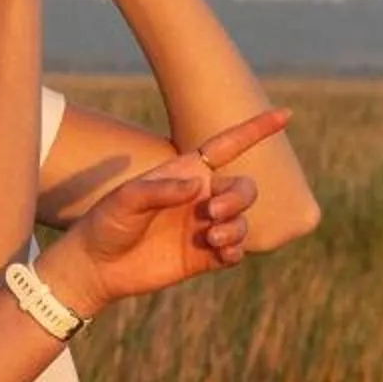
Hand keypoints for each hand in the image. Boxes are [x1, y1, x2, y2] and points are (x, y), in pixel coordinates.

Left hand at [36, 108, 288, 311]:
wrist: (96, 266)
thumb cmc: (106, 223)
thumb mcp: (125, 199)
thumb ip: (159, 189)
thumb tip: (198, 187)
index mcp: (185, 172)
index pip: (228, 146)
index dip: (256, 130)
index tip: (285, 115)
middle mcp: (200, 197)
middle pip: (243, 187)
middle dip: (239, 196)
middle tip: (213, 211)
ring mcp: (204, 228)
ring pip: (243, 220)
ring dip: (236, 226)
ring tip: (212, 236)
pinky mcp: (204, 257)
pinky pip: (235, 250)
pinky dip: (235, 250)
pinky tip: (221, 252)